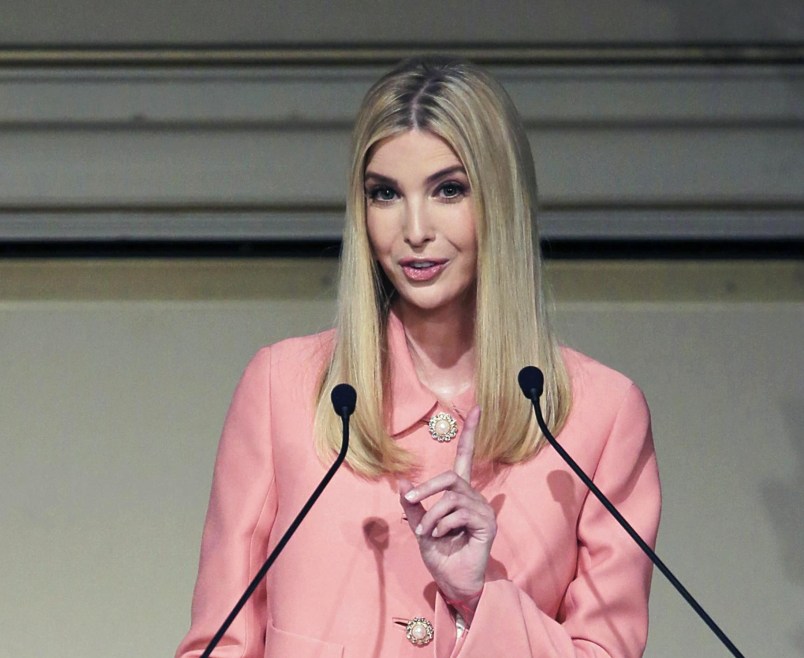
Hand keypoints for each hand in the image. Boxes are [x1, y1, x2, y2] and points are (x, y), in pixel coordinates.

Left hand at [398, 406, 495, 619]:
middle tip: (413, 501)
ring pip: (452, 497)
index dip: (470, 432)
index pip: (466, 455)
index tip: (477, 408)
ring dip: (432, 515)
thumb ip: (415, 505)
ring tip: (427, 532)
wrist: (452, 581)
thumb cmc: (440, 554)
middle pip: (453, 476)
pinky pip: (459, 513)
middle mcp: (474, 497)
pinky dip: (442, 524)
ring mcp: (482, 510)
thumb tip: (403, 483)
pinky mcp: (487, 524)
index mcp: (459, 493)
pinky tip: (440, 537)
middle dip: (429, 488)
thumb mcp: (420, 526)